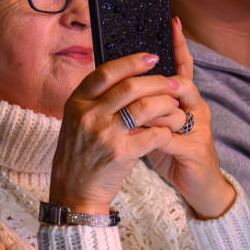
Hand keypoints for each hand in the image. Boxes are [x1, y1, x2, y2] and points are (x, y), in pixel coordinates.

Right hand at [50, 49, 187, 214]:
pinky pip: (152, 134)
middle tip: (174, 82)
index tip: (152, 57)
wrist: (74, 192)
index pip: (106, 72)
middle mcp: (88, 115)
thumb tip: (127, 77)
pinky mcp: (120, 153)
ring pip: (144, 107)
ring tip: (175, 106)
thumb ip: (96, 101)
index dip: (132, 62)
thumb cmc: (81, 154)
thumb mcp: (77, 121)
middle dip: (158, 82)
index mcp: (76, 102)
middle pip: (130, 87)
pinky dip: (164, 130)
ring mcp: (103, 134)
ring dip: (166, 104)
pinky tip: (168, 131)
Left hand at [139, 18, 233, 217]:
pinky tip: (137, 140)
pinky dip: (151, 137)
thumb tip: (122, 84)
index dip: (179, 46)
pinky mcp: (195, 149)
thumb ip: (147, 105)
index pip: (184, 66)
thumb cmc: (174, 153)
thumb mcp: (158, 124)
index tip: (173, 21)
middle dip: (155, 84)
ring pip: (173, 109)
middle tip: (133, 84)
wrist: (200, 188)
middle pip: (180, 83)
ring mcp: (198, 128)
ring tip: (131, 118)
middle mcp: (196, 109)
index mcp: (187, 100)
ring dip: (149, 113)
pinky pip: (170, 136)